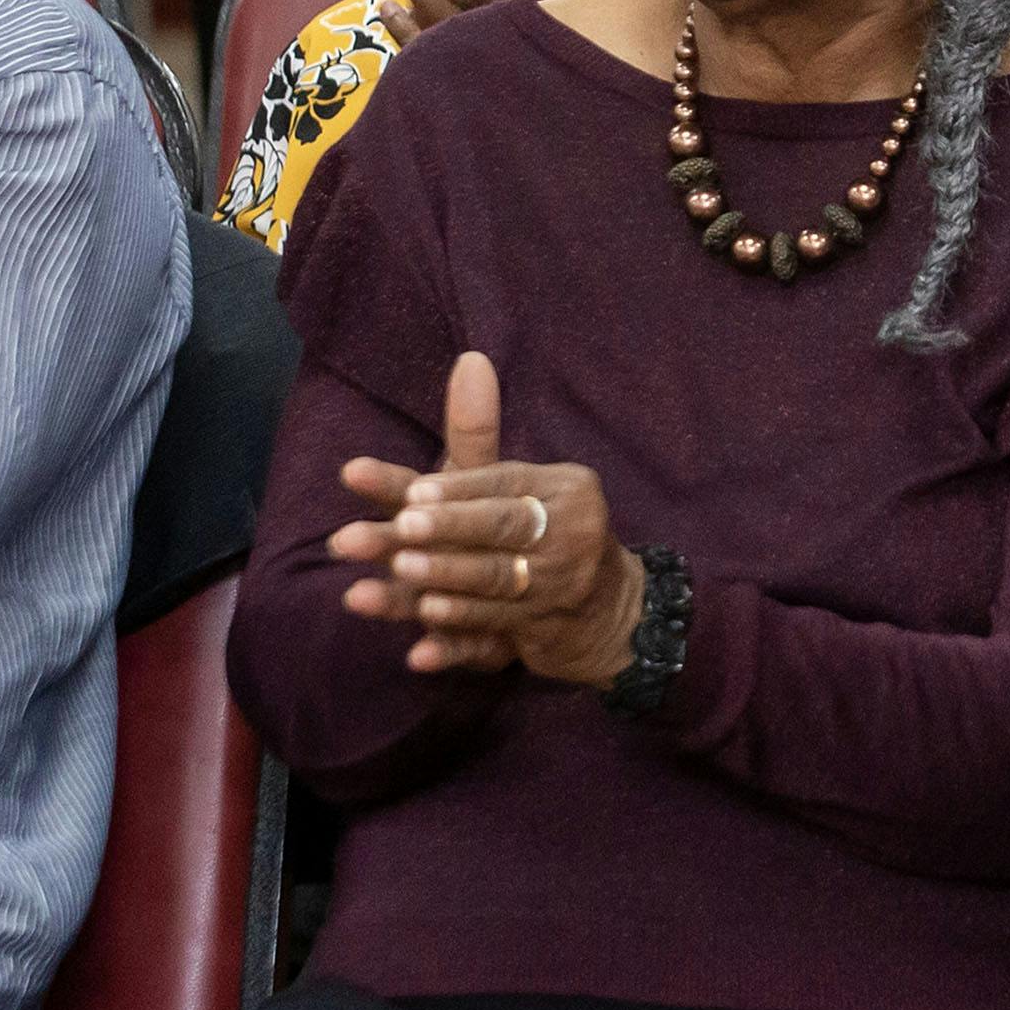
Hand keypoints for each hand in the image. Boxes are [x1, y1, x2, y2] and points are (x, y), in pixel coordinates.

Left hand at [330, 351, 644, 683]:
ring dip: (448, 580)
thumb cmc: (541, 531)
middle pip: (503, 529)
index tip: (410, 494)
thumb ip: (478, 432)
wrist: (608, 612)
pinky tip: (419, 650)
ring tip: (403, 577)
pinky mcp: (547, 633)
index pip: (505, 483)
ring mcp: (562, 587)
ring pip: (495, 583)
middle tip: (401, 530)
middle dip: (449, 530)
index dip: (458, 490)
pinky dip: (456, 643)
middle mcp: (571, 532)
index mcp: (563, 488)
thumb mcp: (511, 483)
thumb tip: (469, 359)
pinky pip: (496, 636)